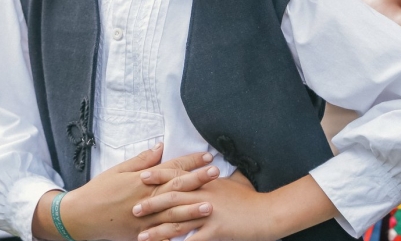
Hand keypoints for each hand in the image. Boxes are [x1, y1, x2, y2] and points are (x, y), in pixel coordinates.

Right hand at [33, 145, 217, 240]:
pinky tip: (190, 235)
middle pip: (176, 188)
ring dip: (192, 209)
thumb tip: (161, 146)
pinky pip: (161, 235)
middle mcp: (146, 198)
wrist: (82, 216)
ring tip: (211, 204)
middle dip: (198, 180)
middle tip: (216, 173)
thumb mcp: (119, 169)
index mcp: (142, 180)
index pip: (171, 167)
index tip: (207, 156)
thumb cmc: (100, 190)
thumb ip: (142, 160)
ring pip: (172, 213)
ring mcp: (145, 218)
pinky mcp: (142, 234)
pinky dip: (175, 235)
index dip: (189, 161)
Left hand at [135, 173, 273, 240]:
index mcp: (206, 183)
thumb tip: (208, 167)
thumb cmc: (249, 197)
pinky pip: (193, 240)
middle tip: (133, 209)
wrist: (267, 212)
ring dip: (158, 230)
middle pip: (172, 199)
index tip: (141, 177)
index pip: (178, 176)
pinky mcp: (216, 231)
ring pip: (178, 222)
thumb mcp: (232, 181)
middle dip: (151, 204)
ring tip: (142, 236)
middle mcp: (204, 196)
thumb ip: (215, 178)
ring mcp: (209, 214)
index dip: (159, 176)